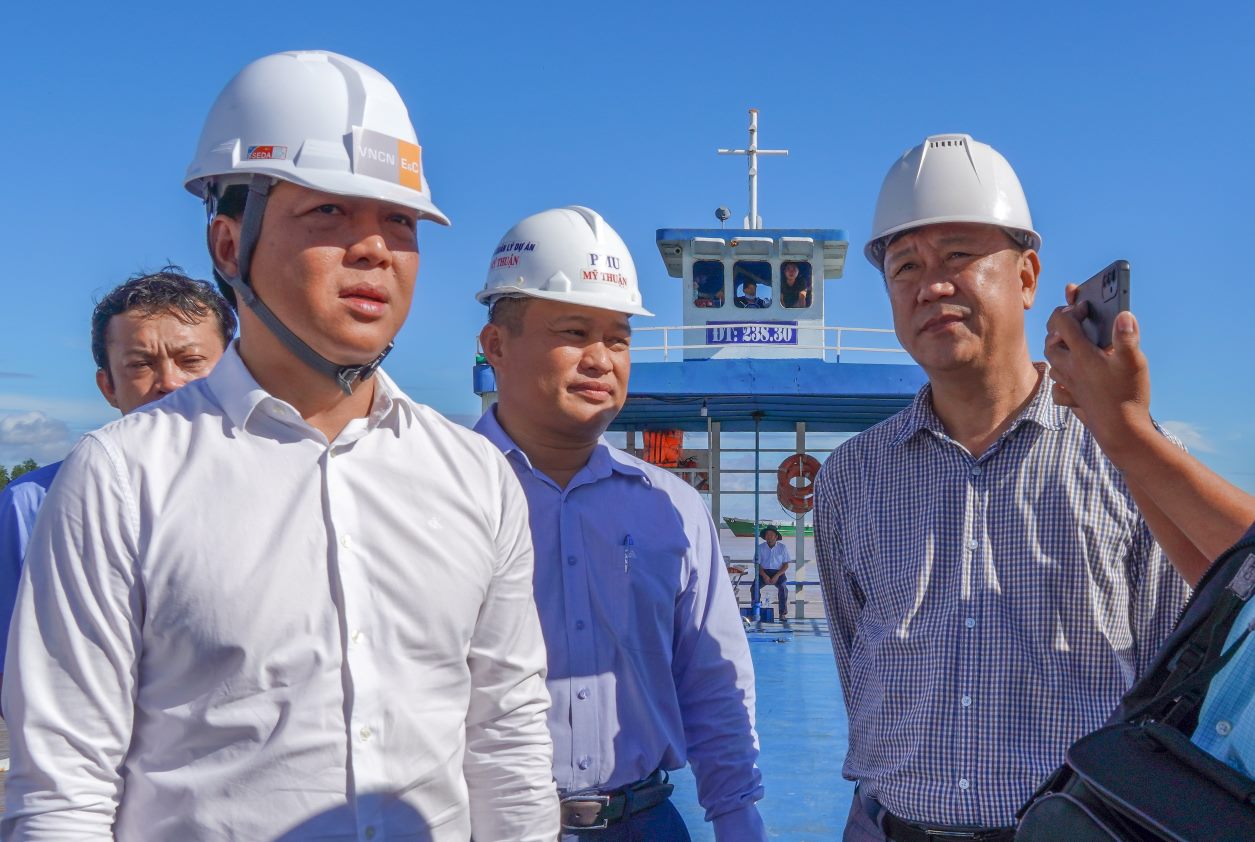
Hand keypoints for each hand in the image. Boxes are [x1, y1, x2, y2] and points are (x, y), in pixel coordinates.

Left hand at [1044, 284, 1154, 454]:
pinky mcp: (1074, 400)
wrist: (1122, 432)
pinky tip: (1069, 378)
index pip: (1062, 322)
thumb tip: (1124, 314)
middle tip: (1072, 319)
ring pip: (1051, 363)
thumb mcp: (1133, 361)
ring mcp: (1070, 385)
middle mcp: (1069, 368)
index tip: (1085, 307)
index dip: (1071, 309)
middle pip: (1051, 341)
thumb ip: (1127, 336)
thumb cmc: (1128, 394)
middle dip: (1058, 327)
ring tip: (1071, 344)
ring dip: (1057, 350)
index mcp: (1081, 354)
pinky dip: (1059, 380)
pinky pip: (1057, 388)